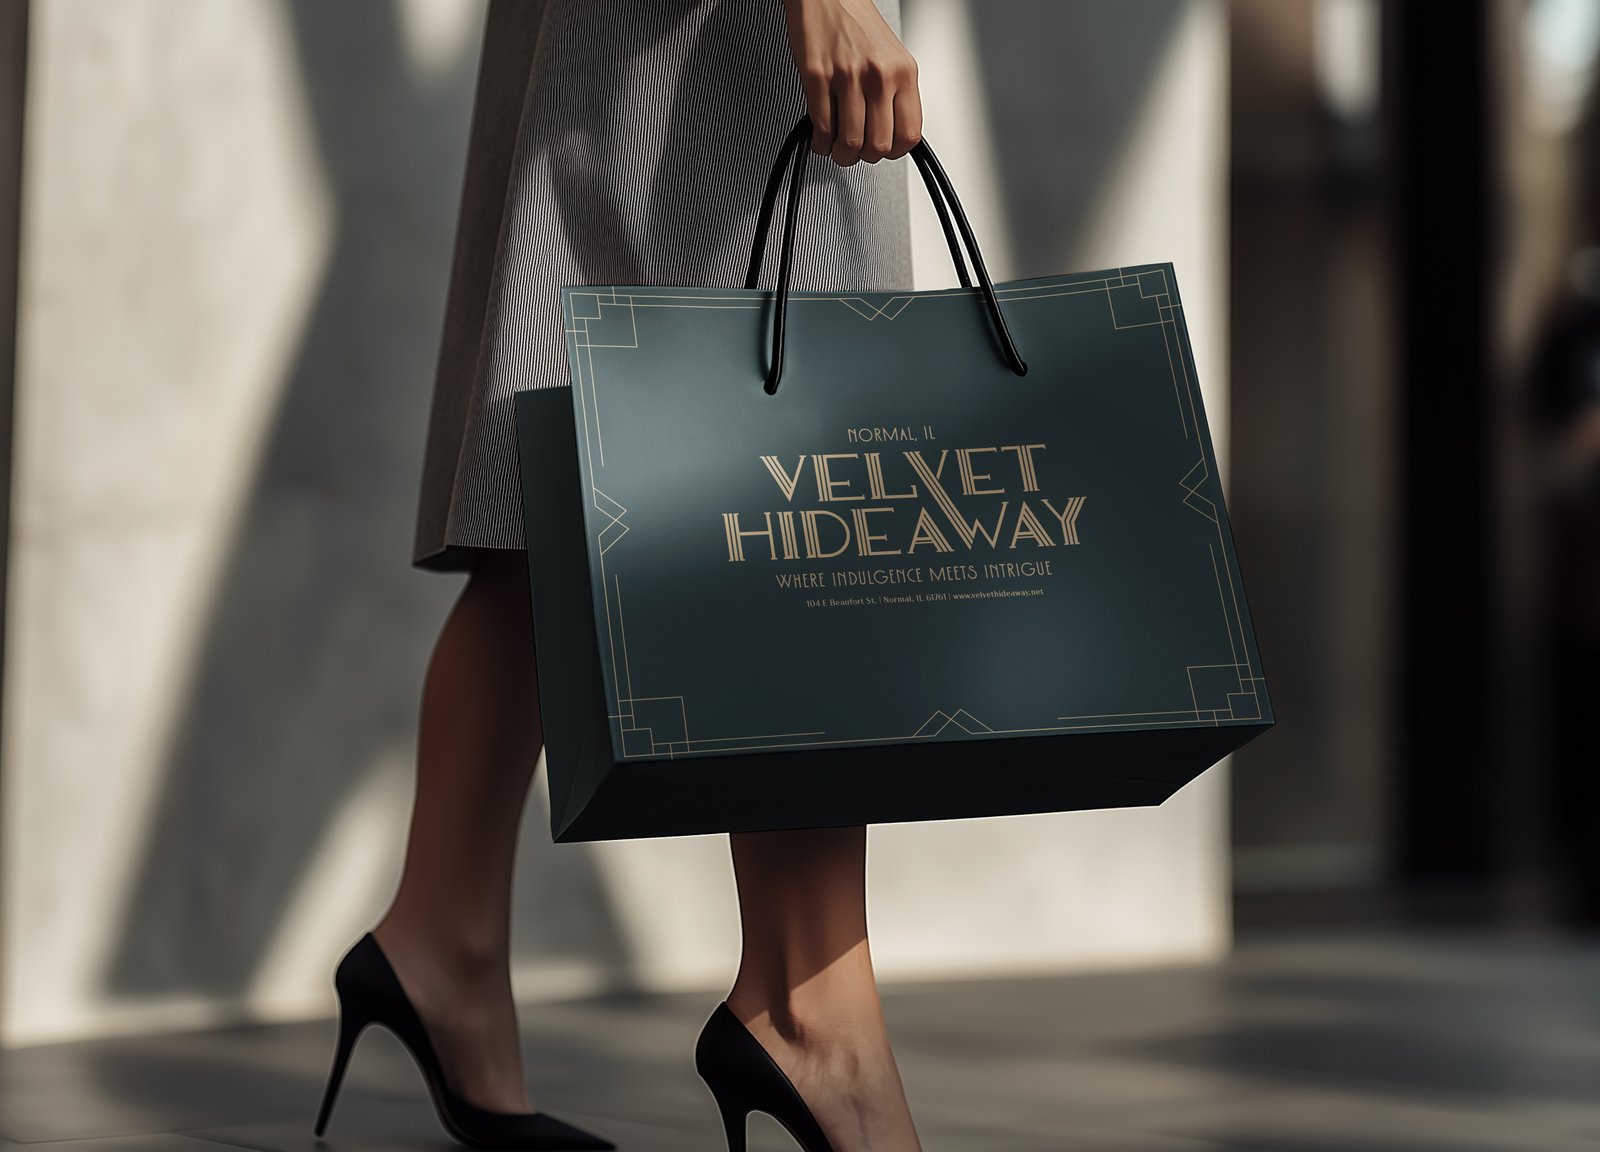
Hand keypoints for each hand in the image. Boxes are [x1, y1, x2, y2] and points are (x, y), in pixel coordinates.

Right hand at [781, 0, 922, 165]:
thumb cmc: (856, 22)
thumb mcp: (892, 56)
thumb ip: (895, 93)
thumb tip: (892, 131)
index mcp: (903, 72)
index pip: (909, 134)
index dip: (894, 152)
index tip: (883, 151)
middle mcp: (879, 75)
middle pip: (878, 145)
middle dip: (864, 156)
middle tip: (856, 150)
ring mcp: (847, 76)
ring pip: (850, 142)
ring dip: (840, 153)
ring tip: (836, 146)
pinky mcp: (817, 77)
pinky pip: (822, 126)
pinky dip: (820, 141)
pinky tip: (821, 136)